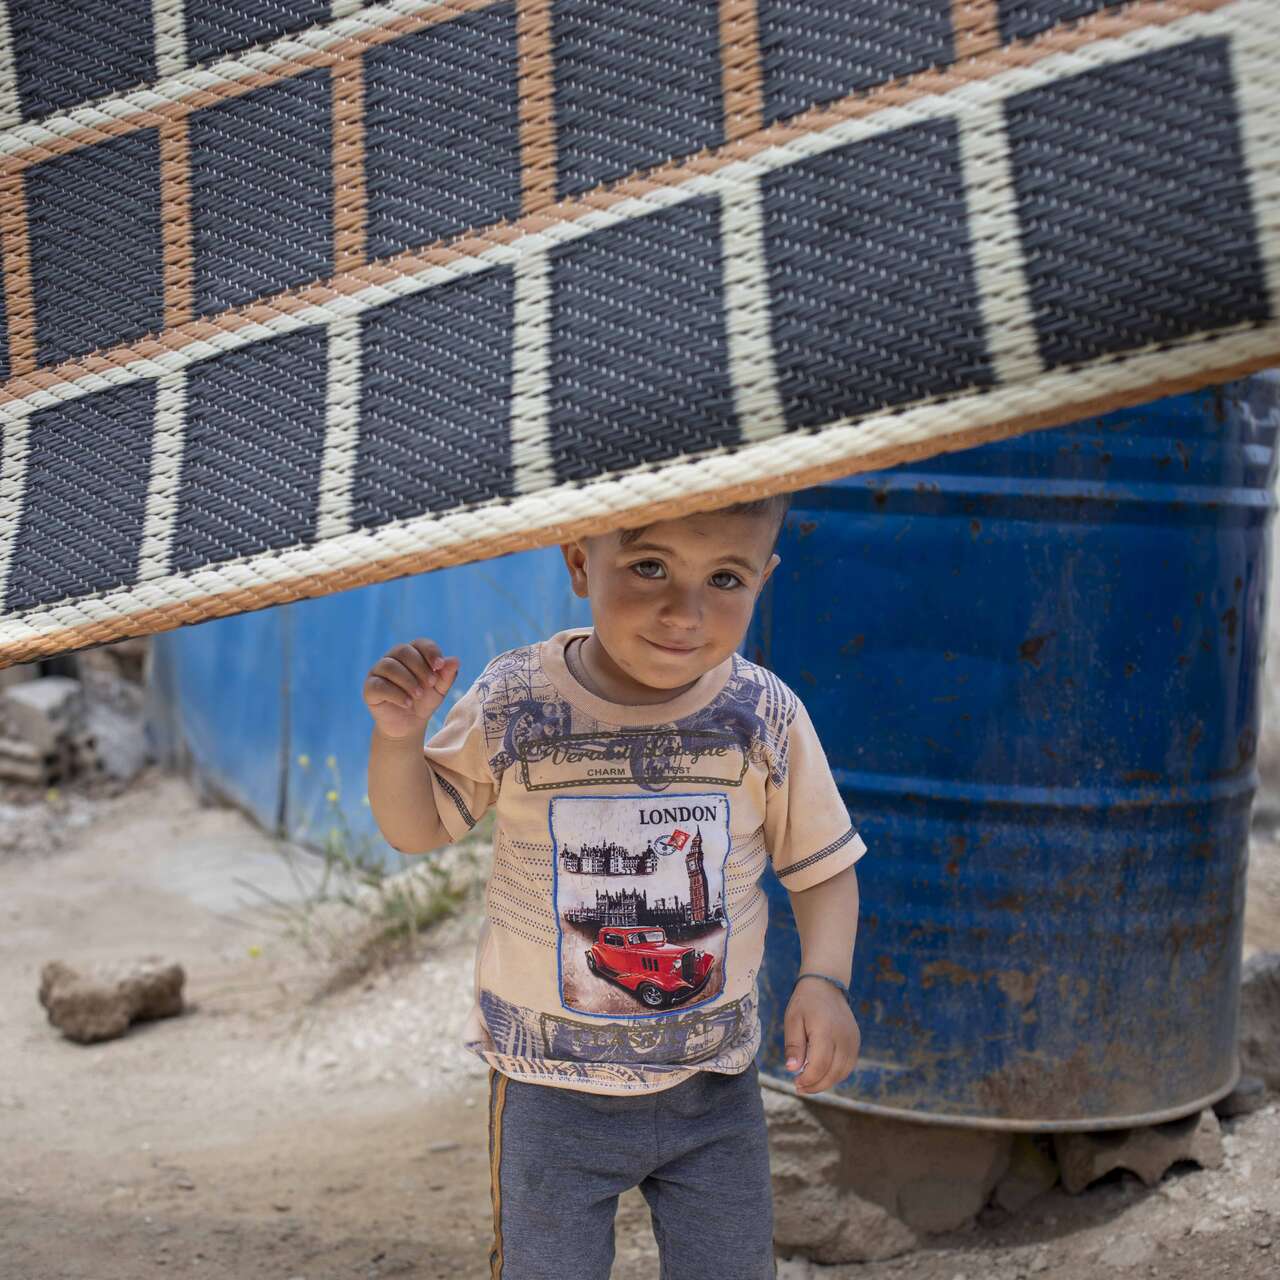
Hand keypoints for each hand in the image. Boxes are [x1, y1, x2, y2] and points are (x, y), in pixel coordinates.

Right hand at [362, 638, 459, 739]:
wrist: (408, 725)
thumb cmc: (424, 702)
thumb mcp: (439, 690)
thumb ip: (447, 675)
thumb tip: (455, 660)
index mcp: (411, 654)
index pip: (420, 643)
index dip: (430, 652)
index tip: (440, 666)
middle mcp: (392, 658)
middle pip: (403, 651)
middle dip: (420, 667)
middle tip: (431, 684)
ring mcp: (378, 672)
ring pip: (389, 666)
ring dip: (408, 680)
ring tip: (419, 695)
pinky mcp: (369, 688)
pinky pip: (379, 685)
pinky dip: (396, 694)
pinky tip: (408, 703)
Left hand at [783, 976, 860, 1095]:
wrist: (826, 985)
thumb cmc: (805, 1002)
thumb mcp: (793, 1020)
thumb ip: (794, 1046)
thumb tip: (792, 1069)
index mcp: (825, 1031)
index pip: (819, 1065)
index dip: (808, 1079)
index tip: (795, 1082)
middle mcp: (843, 1037)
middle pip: (833, 1072)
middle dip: (816, 1085)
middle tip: (800, 1088)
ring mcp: (852, 1040)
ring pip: (843, 1072)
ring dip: (827, 1082)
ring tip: (810, 1083)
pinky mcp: (856, 1041)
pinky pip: (849, 1065)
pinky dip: (837, 1074)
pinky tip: (823, 1074)